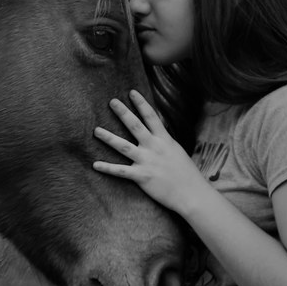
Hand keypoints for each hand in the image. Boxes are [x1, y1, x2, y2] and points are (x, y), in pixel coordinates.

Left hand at [92, 90, 208, 214]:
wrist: (192, 194)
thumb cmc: (185, 173)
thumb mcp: (176, 151)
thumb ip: (164, 140)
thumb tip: (157, 131)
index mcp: (164, 140)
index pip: (151, 117)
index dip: (141, 103)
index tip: (132, 92)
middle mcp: (154, 147)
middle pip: (135, 126)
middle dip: (123, 113)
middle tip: (112, 101)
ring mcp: (147, 161)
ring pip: (123, 146)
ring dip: (108, 138)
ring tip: (96, 130)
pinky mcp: (142, 177)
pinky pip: (121, 171)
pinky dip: (107, 168)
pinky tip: (95, 164)